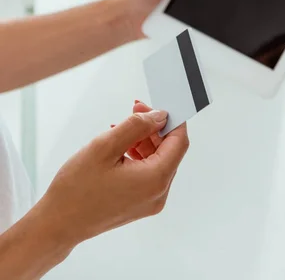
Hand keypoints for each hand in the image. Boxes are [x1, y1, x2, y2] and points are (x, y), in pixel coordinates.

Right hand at [38, 109, 188, 250]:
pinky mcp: (140, 203)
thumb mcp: (105, 146)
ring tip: (121, 129)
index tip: (154, 107)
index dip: (170, 119)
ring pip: (158, 160)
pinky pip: (148, 172)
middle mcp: (158, 194)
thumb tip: (159, 116)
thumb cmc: (77, 189)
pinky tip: (120, 146)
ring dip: (144, 140)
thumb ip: (136, 126)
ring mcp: (150, 201)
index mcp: (155, 180)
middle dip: (153, 128)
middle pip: (169, 150)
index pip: (179, 142)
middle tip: (134, 111)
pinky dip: (138, 155)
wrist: (58, 223)